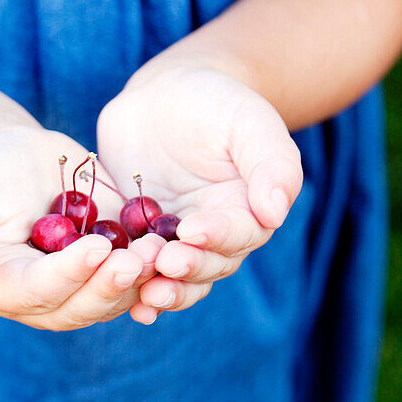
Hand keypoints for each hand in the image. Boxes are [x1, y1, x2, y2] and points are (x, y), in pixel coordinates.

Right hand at [0, 127, 162, 330]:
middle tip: (138, 258)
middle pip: (81, 307)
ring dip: (140, 279)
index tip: (98, 248)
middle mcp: (44, 300)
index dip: (70, 274)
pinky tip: (175, 245)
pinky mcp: (108, 269)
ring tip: (160, 248)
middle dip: (111, 285)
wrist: (15, 158)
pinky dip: (155, 267)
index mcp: (3, 289)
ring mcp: (80, 288)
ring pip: (114, 298)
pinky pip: (137, 278)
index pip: (40, 292)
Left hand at [96, 64, 302, 322]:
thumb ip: (271, 162)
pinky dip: (133, 290)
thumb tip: (275, 213)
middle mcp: (217, 236)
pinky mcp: (142, 243)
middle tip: (165, 263)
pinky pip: (140, 272)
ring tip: (144, 293)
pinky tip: (125, 303)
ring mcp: (177, 244)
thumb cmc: (214, 101)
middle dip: (187, 268)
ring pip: (177, 279)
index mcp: (250, 211)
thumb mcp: (248, 120)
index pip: (240, 233)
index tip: (193, 230)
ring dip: (163, 289)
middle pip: (209, 265)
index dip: (218, 236)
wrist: (161, 98)